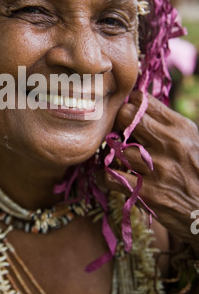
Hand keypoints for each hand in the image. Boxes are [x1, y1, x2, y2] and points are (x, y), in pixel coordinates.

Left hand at [106, 90, 198, 253]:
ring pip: (116, 147)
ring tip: (117, 158)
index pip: (142, 100)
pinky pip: (109, 176)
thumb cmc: (194, 172)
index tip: (128, 115)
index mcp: (181, 128)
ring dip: (111, 152)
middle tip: (119, 134)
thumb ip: (164, 123)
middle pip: (125, 116)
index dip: (130, 105)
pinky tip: (111, 176)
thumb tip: (134, 103)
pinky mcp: (148, 192)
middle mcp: (170, 144)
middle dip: (117, 123)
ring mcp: (158, 168)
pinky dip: (104, 176)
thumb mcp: (189, 141)